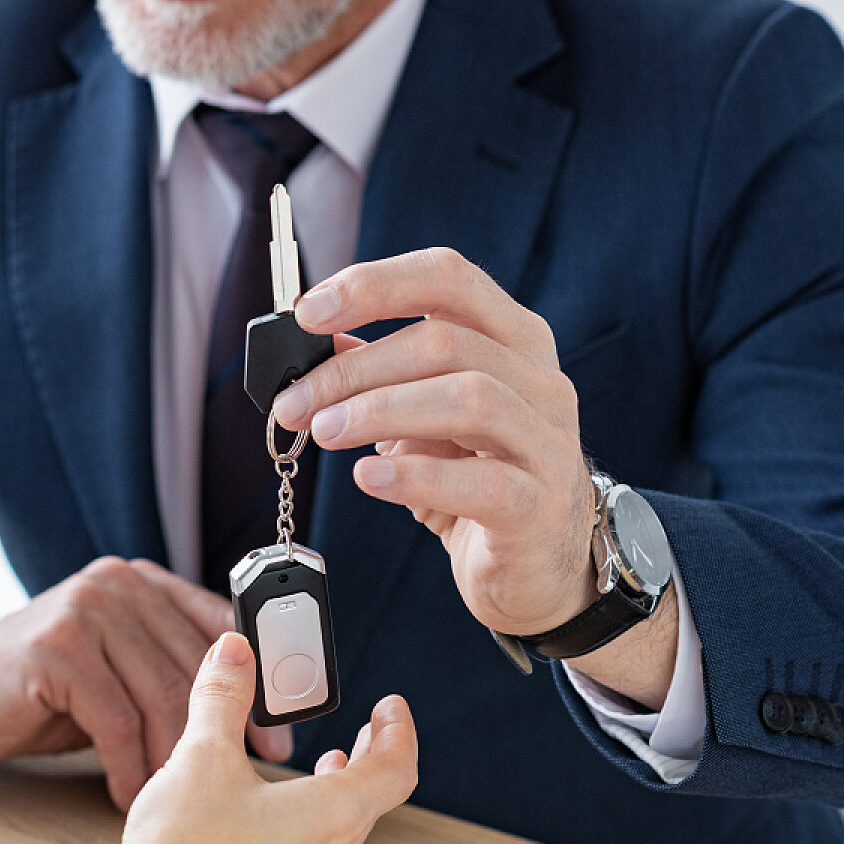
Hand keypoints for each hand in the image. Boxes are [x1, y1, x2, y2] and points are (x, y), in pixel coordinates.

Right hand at [0, 558, 292, 808]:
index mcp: (142, 583)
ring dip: (178, 761)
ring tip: (188, 805)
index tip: (283, 736)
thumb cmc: (41, 693)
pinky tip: (134, 802)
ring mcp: (85, 611)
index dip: (259, 683)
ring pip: (159, 697)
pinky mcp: (56, 649)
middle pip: (195, 666)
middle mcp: (118, 584)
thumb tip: (251, 720)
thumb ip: (168, 674)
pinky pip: (115, 721)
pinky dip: (131, 769)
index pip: (221, 626)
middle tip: (254, 780)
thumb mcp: (114, 673)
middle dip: (228, 731)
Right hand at [109, 633, 417, 843]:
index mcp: (333, 813)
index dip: (400, 731)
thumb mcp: (203, 755)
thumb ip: (223, 697)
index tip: (391, 706)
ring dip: (343, 787)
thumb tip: (234, 652)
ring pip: (345, 826)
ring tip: (327, 763)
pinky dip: (313, 814)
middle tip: (368, 728)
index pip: (396, 768)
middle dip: (374, 755)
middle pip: (375, 797)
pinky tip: (273, 805)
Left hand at [268, 247, 597, 637]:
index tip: (307, 313)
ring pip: (469, 399)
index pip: (448, 278)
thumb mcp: (424, 418)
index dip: (374, 286)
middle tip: (294, 403)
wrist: (536, 565)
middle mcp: (541, 380)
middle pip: (445, 342)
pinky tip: (368, 477)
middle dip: (355, 369)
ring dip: (379, 411)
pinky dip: (415, 475)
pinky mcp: (541, 507)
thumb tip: (314, 346)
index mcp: (514, 340)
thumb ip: (381, 377)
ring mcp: (549, 443)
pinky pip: (482, 483)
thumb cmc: (475, 480)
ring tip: (324, 433)